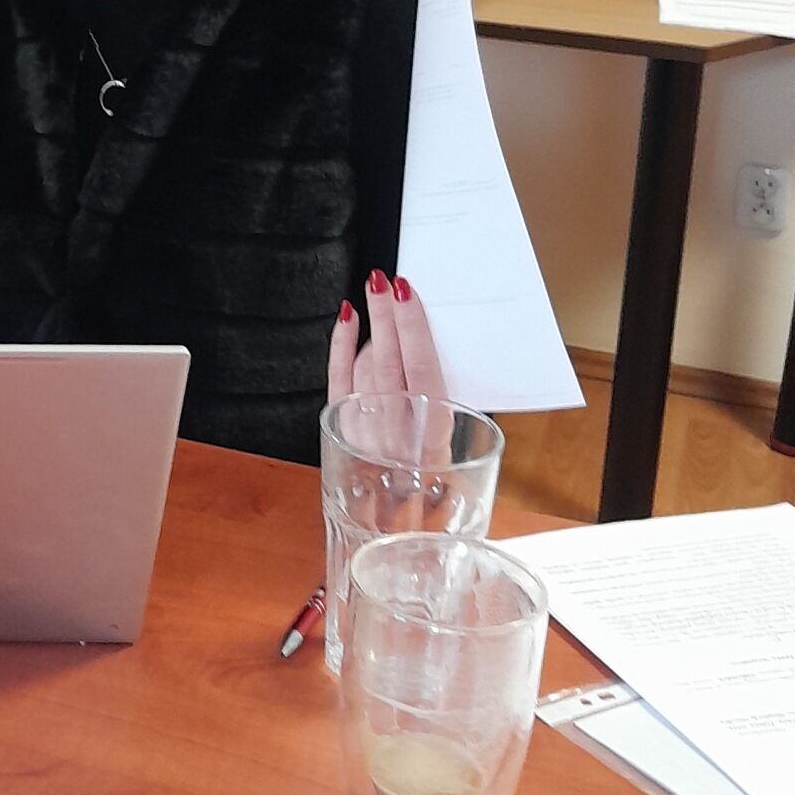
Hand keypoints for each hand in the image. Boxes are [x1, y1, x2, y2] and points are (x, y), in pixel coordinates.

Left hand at [328, 274, 454, 466]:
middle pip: (387, 358)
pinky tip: (347, 319)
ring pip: (364, 364)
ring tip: (378, 300)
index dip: (412, 326)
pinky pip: (337, 375)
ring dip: (371, 327)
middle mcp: (394, 431)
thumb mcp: (457, 442)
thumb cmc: (434, 475)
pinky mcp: (340, 425)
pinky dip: (341, 343)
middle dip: (384, 314)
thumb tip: (428, 341)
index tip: (407, 294)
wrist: (399, 512)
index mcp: (431, 434)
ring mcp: (364, 428)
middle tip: (382, 281)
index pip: (420, 366)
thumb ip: (445, 397)